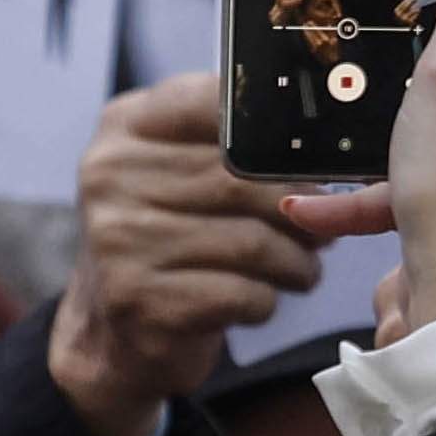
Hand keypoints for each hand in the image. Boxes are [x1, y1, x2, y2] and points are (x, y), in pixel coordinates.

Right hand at [47, 77, 329, 435]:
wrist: (118, 331)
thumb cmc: (171, 238)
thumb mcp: (182, 172)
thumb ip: (235, 141)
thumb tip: (325, 138)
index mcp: (125, 127)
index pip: (217, 104)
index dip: (283, 137)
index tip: (319, 161)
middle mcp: (109, 176)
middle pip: (242, 181)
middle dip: (303, 210)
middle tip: (325, 230)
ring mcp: (116, 240)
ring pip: (251, 241)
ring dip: (296, 261)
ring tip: (304, 267)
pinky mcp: (136, 299)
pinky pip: (240, 293)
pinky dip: (268, 299)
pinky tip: (264, 298)